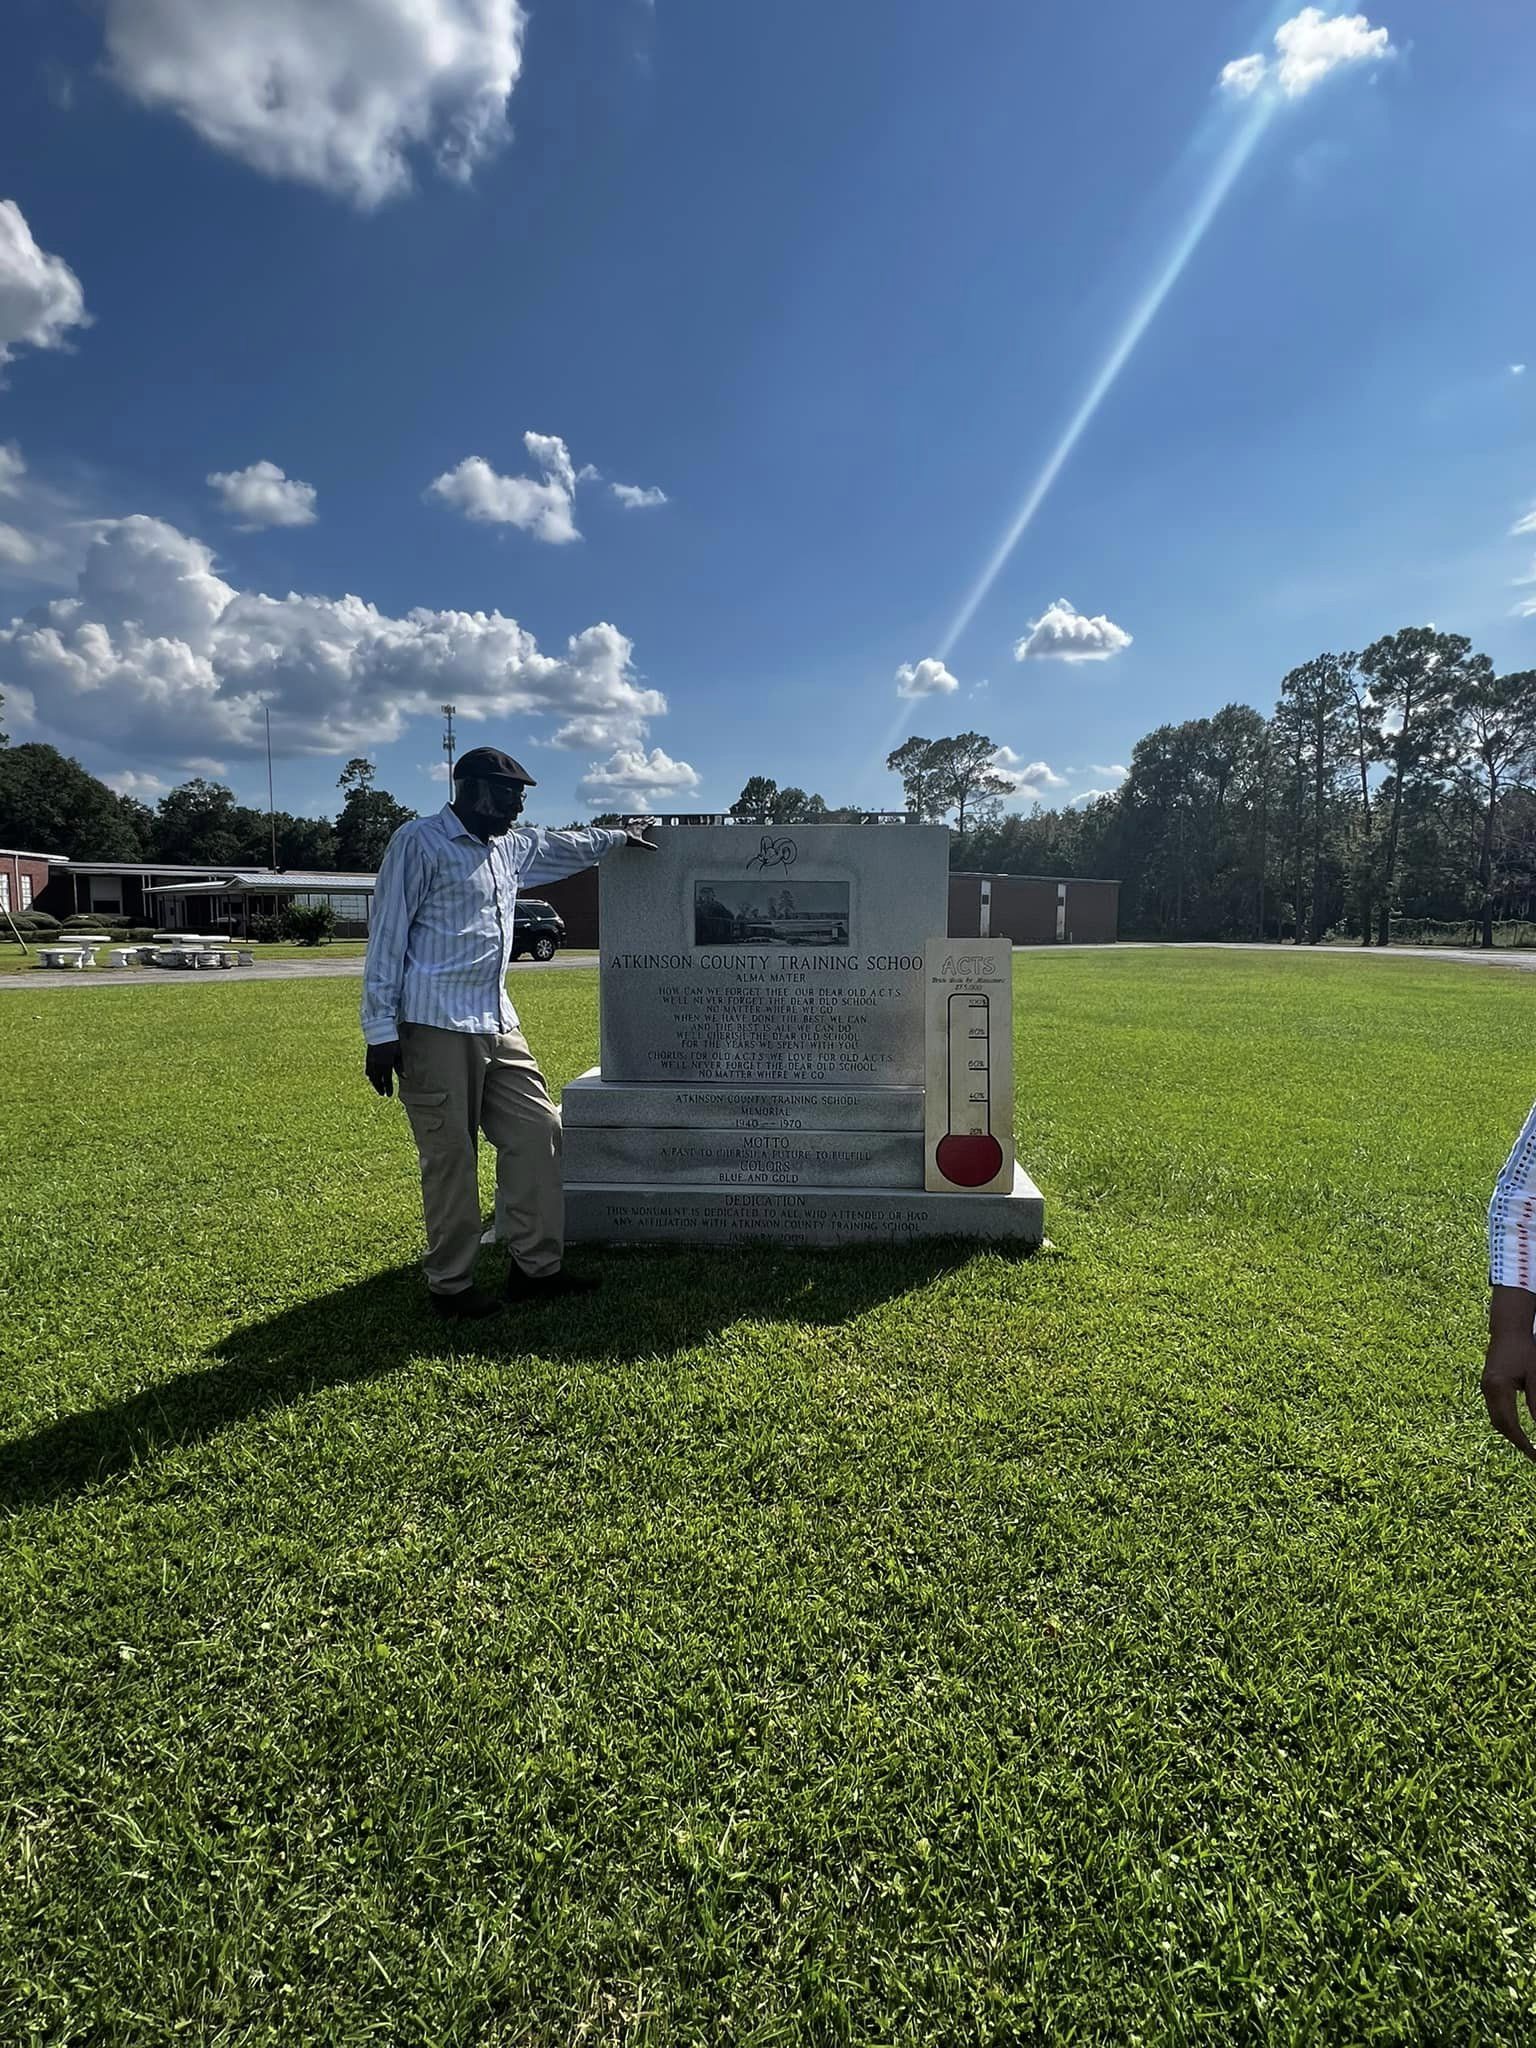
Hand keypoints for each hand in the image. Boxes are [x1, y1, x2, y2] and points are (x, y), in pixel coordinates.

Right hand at [365, 1040, 402, 1097]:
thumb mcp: (399, 1053)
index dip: (388, 1088)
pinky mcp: (368, 1057)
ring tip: (378, 1088)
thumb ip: (400, 1065)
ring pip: (371, 1076)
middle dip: (380, 1088)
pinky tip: (370, 1077)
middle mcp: (377, 1064)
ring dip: (374, 1083)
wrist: (380, 1030)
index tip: (389, 1095)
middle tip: (383, 1094)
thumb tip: (405, 1077)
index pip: (386, 1080)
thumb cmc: (393, 1041)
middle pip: (377, 1080)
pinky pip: (367, 1069)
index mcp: (386, 1064)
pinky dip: (369, 1075)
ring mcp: (371, 1061)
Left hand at [624, 816, 658, 849]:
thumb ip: (648, 845)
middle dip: (648, 819)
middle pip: (643, 821)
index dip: (651, 822)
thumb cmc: (630, 840)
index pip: (647, 824)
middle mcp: (636, 825)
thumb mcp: (640, 843)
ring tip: (643, 818)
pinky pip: (630, 821)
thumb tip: (656, 848)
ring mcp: (631, 825)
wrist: (622, 837)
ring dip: (641, 819)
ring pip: (637, 820)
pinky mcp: (626, 826)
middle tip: (651, 817)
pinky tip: (632, 819)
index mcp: (640, 829)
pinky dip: (632, 820)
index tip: (654, 820)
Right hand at [1482, 1291, 1535, 1461]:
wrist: (1508, 1329)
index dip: (1523, 1443)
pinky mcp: (1488, 1385)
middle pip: (1500, 1425)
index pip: (1509, 1423)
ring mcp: (1485, 1388)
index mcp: (1498, 1387)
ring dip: (1512, 1433)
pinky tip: (1519, 1428)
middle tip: (1535, 1455)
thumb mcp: (1535, 1376)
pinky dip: (1507, 1423)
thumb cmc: (1525, 1350)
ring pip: (1497, 1419)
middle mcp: (1487, 1389)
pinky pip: (1496, 1410)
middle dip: (1517, 1442)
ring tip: (1529, 1445)